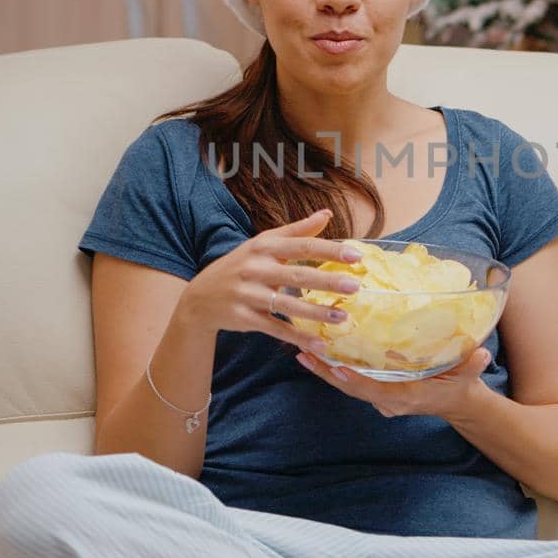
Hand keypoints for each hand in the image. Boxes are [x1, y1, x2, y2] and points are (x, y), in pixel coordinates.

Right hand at [172, 209, 363, 353]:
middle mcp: (255, 268)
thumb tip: (328, 214)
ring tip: (342, 318)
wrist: (201, 297)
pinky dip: (297, 337)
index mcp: (264, 246)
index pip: (302, 246)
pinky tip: (318, 344)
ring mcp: (248, 294)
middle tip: (355, 287)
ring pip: (287, 305)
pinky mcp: (245, 317)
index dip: (330, 250)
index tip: (356, 256)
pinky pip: (275, 328)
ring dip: (316, 313)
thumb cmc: (241, 266)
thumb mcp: (264, 243)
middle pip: (297, 275)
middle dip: (327, 282)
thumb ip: (297, 231)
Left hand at [294, 346, 492, 419]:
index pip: (376, 390)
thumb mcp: (469, 375)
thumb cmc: (461, 386)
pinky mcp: (378, 392)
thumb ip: (473, 365)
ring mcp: (381, 399)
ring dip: (326, 370)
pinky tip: (318, 354)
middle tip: (304, 354)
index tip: (337, 367)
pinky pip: (353, 382)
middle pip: (352, 389)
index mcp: (406, 397)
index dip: (357, 380)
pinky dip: (335, 370)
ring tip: (302, 352)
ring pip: (348, 386)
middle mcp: (388, 401)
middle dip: (328, 373)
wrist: (458, 404)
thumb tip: (481, 355)